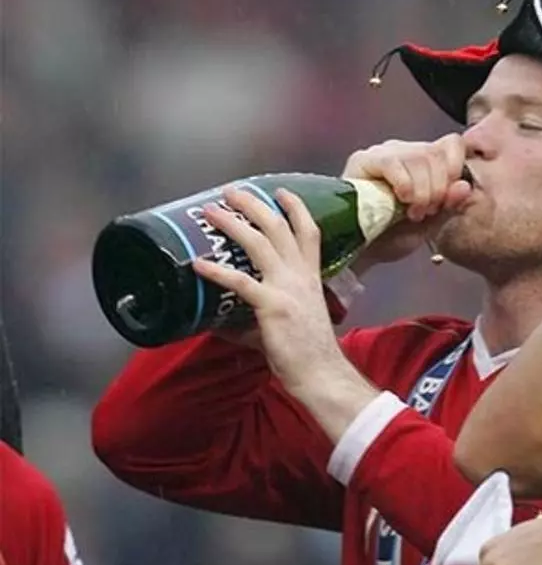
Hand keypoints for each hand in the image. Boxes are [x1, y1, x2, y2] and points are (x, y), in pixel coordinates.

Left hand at [192, 186, 345, 385]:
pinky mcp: (271, 305)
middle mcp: (300, 275)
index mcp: (310, 277)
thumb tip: (222, 322)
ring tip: (210, 211)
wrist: (320, 372)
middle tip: (232, 191)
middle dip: (254, 204)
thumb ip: (259, 314)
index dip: (296, 208)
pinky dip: (216, 271)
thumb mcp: (291, 320)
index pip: (308, 233)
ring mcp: (286, 288)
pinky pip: (239, 281)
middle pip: (279, 227)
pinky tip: (198, 264)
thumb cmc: (308, 352)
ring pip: (259, 243)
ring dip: (232, 223)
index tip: (281, 192)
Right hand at [342, 134, 472, 273]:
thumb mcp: (430, 224)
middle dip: (438, 189)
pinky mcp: (363, 160)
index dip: (455, 168)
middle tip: (424, 212)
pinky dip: (404, 184)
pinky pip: (393, 162)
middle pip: (437, 153)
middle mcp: (406, 150)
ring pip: (419, 157)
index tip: (447, 198)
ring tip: (411, 213)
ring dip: (422, 191)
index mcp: (426, 161)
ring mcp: (384, 153)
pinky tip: (401, 200)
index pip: (452, 144)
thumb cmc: (394, 236)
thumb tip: (465, 186)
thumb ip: (449, 205)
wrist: (362, 253)